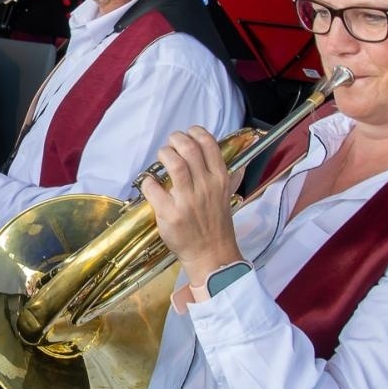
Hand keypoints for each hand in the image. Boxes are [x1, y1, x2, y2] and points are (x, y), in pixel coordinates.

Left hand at [138, 128, 243, 284]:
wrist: (211, 255)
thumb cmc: (216, 225)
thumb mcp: (227, 197)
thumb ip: (228, 177)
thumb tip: (239, 158)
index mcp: (220, 179)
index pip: (209, 145)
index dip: (195, 133)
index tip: (188, 134)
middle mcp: (206, 186)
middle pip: (188, 149)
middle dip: (176, 140)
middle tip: (170, 145)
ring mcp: (187, 200)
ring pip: (174, 163)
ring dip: (164, 154)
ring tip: (162, 157)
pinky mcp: (170, 214)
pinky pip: (153, 187)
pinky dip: (148, 181)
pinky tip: (150, 183)